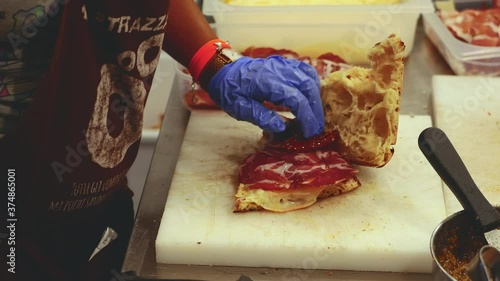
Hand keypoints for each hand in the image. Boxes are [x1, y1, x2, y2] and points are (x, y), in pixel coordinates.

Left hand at [207, 56, 324, 137]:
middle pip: (308, 87)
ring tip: (314, 117)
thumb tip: (281, 128)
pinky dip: (312, 86)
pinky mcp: (285, 64)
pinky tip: (311, 99)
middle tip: (315, 129)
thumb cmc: (229, 90)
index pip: (296, 98)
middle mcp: (278, 70)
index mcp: (266, 81)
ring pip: (310, 77)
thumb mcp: (238, 107)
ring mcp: (283, 65)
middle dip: (315, 110)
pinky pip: (305, 71)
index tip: (309, 133)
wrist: (223, 70)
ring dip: (316, 98)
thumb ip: (260, 116)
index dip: (306, 117)